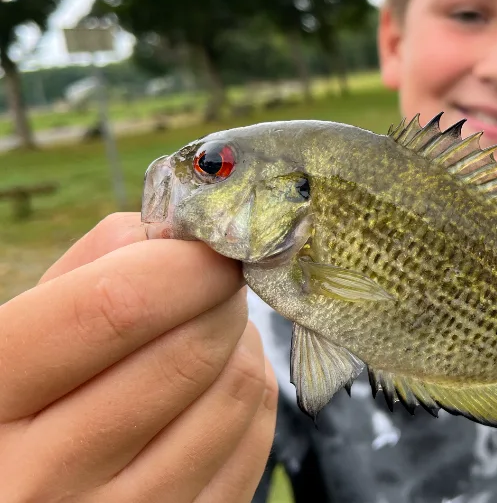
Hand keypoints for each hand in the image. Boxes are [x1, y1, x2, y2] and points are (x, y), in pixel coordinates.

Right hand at [0, 213, 277, 501]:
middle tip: (214, 283)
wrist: (30, 495)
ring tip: (211, 330)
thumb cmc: (24, 404)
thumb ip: (95, 268)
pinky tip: (218, 381)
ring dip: (241, 341)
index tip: (212, 247)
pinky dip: (252, 391)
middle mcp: (45, 479)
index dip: (184, 264)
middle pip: (189, 351)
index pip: (118, 306)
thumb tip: (185, 238)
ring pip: (235, 392)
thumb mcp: (22, 333)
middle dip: (220, 298)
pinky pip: (254, 439)